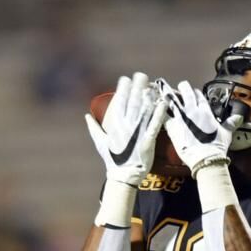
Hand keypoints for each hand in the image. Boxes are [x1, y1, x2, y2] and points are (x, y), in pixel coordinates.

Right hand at [85, 72, 167, 186]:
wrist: (124, 176)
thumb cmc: (112, 159)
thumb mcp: (99, 143)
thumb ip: (94, 128)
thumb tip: (86, 115)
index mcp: (114, 126)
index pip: (118, 102)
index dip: (122, 89)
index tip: (125, 79)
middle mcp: (125, 127)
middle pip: (132, 102)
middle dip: (136, 86)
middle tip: (141, 74)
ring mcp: (137, 133)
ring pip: (143, 110)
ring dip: (148, 95)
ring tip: (151, 84)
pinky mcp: (148, 141)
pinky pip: (155, 124)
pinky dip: (159, 112)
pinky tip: (163, 102)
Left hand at [159, 79, 245, 176]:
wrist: (204, 157)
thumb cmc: (216, 146)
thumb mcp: (226, 133)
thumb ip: (230, 124)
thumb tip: (238, 118)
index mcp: (205, 111)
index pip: (200, 97)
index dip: (197, 93)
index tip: (194, 91)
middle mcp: (193, 112)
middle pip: (187, 94)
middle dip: (184, 87)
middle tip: (182, 85)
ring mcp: (181, 118)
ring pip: (173, 102)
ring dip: (169, 95)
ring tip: (165, 90)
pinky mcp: (172, 128)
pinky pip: (165, 117)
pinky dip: (162, 112)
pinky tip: (158, 108)